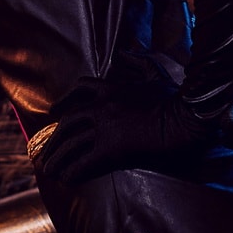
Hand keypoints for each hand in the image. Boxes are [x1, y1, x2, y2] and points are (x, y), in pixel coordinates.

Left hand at [32, 79, 215, 185]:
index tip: (54, 112)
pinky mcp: (112, 146)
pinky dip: (73, 170)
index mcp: (113, 87)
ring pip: (72, 142)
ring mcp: (106, 125)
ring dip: (57, 158)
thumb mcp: (156, 74)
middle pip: (68, 121)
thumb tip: (126, 54)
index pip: (80, 89)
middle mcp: (103, 105)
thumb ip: (139, 64)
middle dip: (54, 138)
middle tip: (46, 151)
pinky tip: (67, 179)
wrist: (186, 116)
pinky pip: (85, 160)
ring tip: (49, 170)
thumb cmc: (176, 98)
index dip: (64, 101)